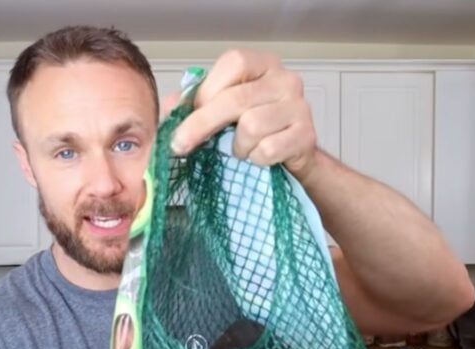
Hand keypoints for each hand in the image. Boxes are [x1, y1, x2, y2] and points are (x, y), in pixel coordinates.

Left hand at [169, 49, 317, 181]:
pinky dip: (254, 159)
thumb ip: (193, 103)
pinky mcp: (306, 135)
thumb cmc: (253, 126)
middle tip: (180, 146)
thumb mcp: (222, 108)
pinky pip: (267, 150)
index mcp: (262, 63)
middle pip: (236, 100)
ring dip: (236, 147)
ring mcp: (299, 106)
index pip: (232, 65)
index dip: (205, 93)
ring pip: (251, 127)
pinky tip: (257, 156)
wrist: (291, 154)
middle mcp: (285, 79)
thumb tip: (168, 108)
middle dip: (201, 126)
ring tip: (240, 149)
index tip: (185, 117)